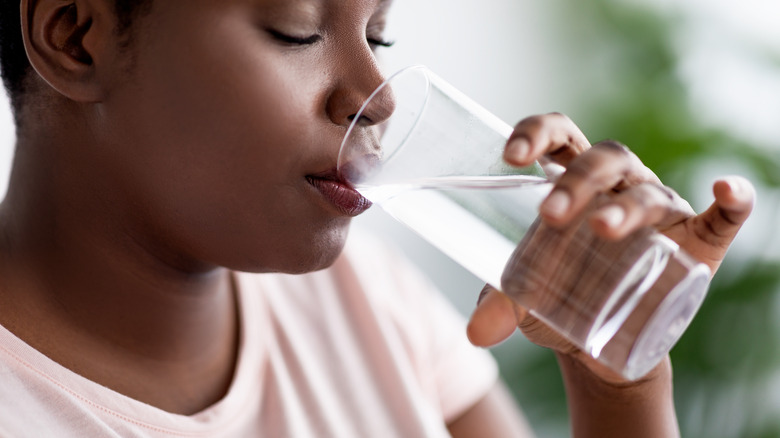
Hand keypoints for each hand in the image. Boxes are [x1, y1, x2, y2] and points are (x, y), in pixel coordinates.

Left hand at [466, 113, 754, 381]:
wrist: (599, 340)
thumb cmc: (559, 295)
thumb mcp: (526, 296)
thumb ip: (500, 302)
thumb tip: (474, 333)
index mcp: (572, 180)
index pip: (559, 137)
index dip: (536, 133)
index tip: (511, 156)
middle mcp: (618, 185)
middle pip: (603, 159)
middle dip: (577, 181)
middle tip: (549, 216)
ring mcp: (659, 210)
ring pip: (647, 191)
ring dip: (626, 206)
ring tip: (601, 230)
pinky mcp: (696, 244)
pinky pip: (721, 218)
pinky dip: (731, 203)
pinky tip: (726, 192)